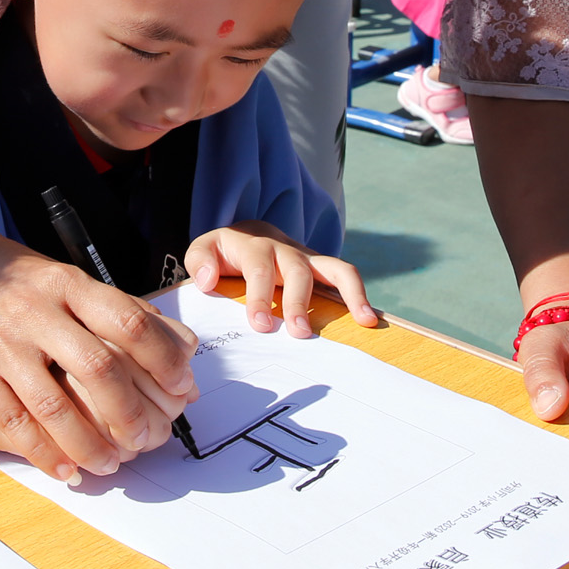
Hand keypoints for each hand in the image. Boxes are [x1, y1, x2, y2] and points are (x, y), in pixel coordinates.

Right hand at [0, 240, 196, 481]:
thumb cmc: (26, 283)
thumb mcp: (73, 282)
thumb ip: (126, 313)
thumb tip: (186, 352)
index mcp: (69, 285)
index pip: (128, 322)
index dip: (162, 359)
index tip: (182, 388)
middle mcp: (36, 311)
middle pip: (97, 367)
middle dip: (129, 412)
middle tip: (147, 439)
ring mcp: (1, 343)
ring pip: (52, 405)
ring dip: (88, 443)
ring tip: (111, 464)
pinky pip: (13, 422)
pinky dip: (44, 453)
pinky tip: (66, 469)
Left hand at [187, 222, 377, 338]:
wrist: (247, 234)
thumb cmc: (224, 252)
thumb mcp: (204, 250)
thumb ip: (200, 261)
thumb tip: (207, 281)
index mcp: (253, 244)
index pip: (258, 268)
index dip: (261, 296)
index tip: (260, 324)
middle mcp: (285, 248)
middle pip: (297, 270)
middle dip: (299, 302)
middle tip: (299, 333)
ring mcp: (307, 257)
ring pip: (334, 267)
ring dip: (349, 294)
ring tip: (362, 321)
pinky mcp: (321, 267)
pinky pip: (345, 276)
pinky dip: (360, 295)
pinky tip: (368, 320)